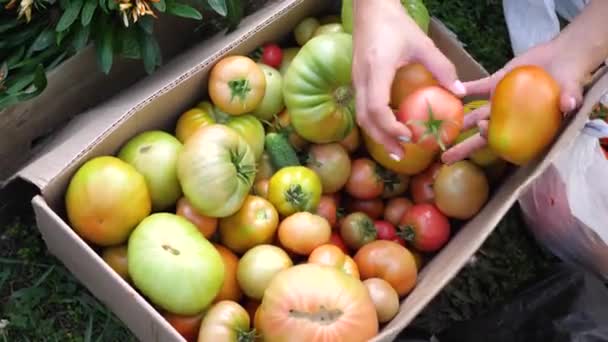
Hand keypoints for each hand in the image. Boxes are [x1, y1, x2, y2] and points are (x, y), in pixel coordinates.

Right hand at [352, 0, 464, 160]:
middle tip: (401, 154)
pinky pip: (362, 108)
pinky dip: (374, 123)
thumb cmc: (395, 24)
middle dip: (382, 139)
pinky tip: (389, 129)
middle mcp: (361, 78)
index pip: (376, 107)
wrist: (370, 9)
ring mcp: (356, 80)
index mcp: (376, 69)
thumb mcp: (422, 43)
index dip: (390, 127)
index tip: (409, 135)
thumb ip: (442, 67)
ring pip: (361, 116)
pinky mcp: (357, 80)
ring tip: (395, 148)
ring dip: (376, 134)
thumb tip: (459, 92)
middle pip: (365, 119)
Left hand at [441, 38, 590, 163]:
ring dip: (458, 121)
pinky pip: (477, 88)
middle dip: (464, 147)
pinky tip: (449, 91)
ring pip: (474, 115)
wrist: (563, 57)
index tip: (484, 127)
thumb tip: (570, 103)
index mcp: (525, 127)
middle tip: (444, 158)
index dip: (491, 137)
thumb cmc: (570, 79)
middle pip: (483, 136)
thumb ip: (570, 97)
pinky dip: (464, 89)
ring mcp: (499, 103)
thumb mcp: (573, 88)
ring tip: (438, 128)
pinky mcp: (495, 84)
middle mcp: (509, 119)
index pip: (505, 139)